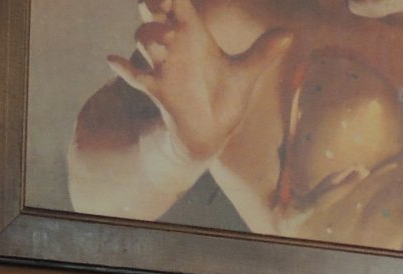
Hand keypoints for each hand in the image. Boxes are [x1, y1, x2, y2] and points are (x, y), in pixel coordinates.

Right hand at [108, 0, 291, 161]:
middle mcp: (175, 46)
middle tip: (165, 6)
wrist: (214, 132)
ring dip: (151, 35)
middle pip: (152, 13)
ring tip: (168, 39)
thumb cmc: (225, 97)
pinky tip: (113, 60)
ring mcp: (163, 66)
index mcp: (193, 35)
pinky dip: (124, 68)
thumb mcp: (246, 74)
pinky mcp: (158, 89)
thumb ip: (264, 53)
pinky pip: (135, 76)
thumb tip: (290, 34)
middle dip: (153, 5)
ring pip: (144, 38)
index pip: (176, 3)